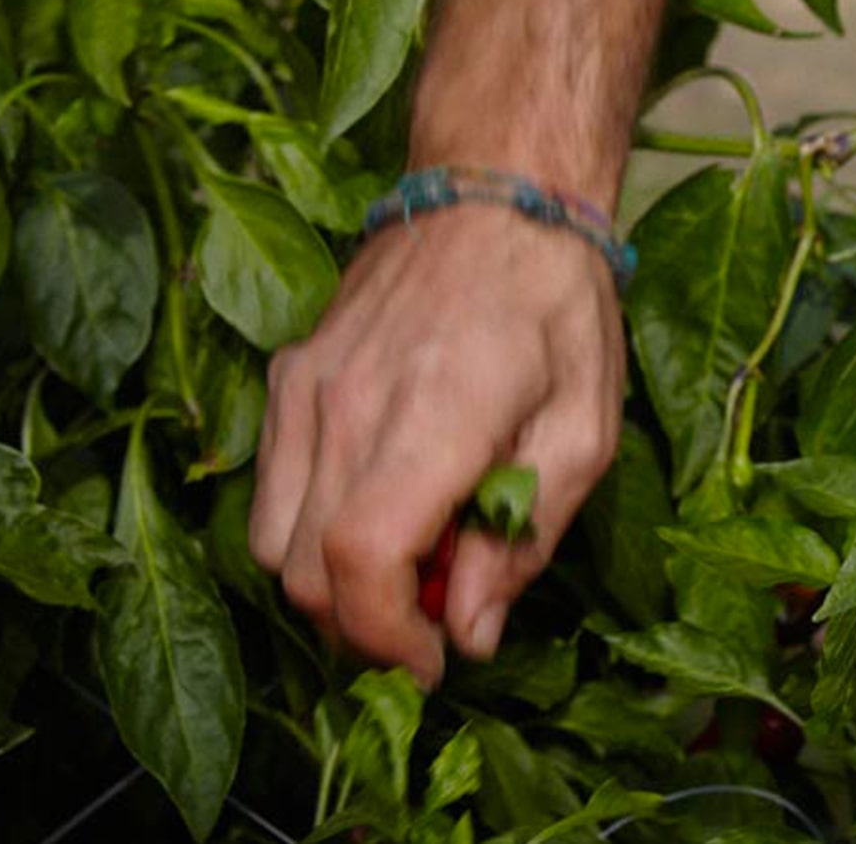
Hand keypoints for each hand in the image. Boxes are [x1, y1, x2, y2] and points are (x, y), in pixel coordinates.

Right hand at [248, 206, 623, 684]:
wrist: (500, 195)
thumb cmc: (560, 308)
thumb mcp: (585, 428)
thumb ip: (524, 536)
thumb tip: (471, 631)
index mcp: (435, 413)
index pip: (360, 559)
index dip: (389, 636)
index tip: (437, 661)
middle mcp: (348, 403)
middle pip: (304, 570)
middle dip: (366, 625)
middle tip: (438, 621)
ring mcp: (304, 387)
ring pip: (273, 540)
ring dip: (334, 583)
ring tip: (414, 563)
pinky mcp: (286, 376)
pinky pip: (271, 489)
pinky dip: (312, 529)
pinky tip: (381, 508)